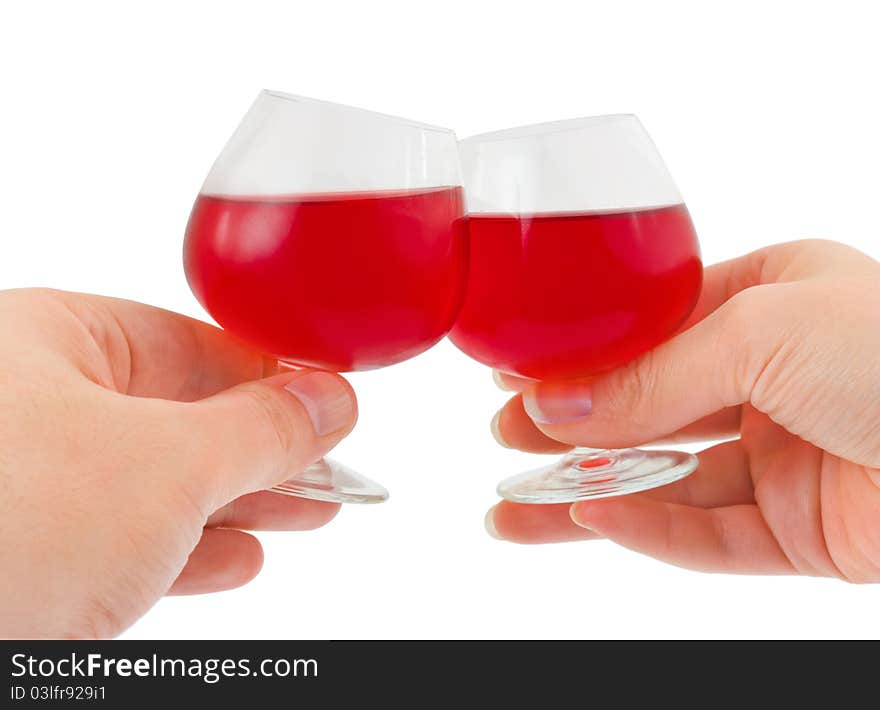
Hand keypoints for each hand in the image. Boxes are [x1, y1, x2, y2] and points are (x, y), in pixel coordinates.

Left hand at [0, 289, 356, 637]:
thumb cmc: (6, 528)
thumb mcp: (168, 464)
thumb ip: (262, 428)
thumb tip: (330, 400)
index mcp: (48, 341)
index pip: (190, 343)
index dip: (271, 373)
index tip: (329, 402)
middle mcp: (29, 404)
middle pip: (181, 416)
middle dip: (264, 449)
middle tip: (329, 466)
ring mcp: (27, 484)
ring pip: (159, 484)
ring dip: (241, 504)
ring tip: (307, 512)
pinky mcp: (26, 556)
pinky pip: (127, 540)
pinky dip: (192, 550)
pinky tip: (237, 559)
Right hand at [485, 239, 879, 582]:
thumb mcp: (764, 331)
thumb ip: (654, 375)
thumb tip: (557, 404)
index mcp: (770, 301)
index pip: (650, 332)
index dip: (581, 357)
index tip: (515, 376)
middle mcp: (774, 377)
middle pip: (648, 410)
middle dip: (571, 430)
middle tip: (504, 442)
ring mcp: (785, 456)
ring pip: (666, 481)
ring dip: (589, 497)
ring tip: (512, 510)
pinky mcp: (801, 531)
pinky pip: (708, 534)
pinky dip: (648, 530)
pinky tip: (592, 523)